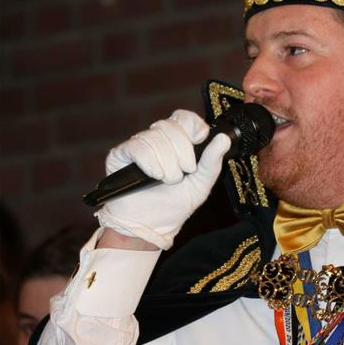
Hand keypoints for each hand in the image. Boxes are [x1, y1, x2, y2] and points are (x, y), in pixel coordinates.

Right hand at [96, 110, 230, 248]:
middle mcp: (157, 139)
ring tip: (166, 180)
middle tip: (182, 174)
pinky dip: (149, 161)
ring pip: (155, 137)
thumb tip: (223, 139)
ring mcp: (138, 145)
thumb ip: (212, 162)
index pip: (185, 118)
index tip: (199, 141)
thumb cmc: (173, 206)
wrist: (150, 227)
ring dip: (166, 163)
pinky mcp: (120, 154)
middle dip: (182, 152)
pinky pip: (137, 146)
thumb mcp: (200, 185)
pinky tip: (154, 175)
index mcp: (177, 142)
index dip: (193, 126)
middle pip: (171, 126)